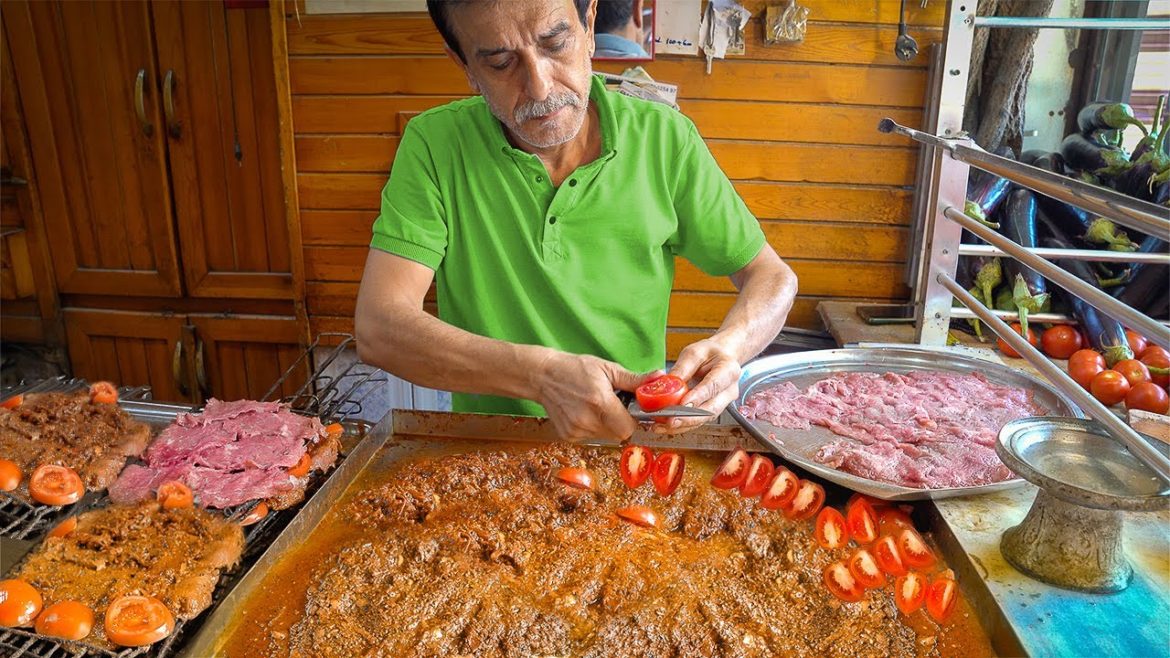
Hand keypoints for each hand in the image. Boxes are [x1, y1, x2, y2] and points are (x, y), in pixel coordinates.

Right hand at [532, 351, 658, 440]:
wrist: (543, 376)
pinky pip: (591, 437)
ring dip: (608, 425)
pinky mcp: (568, 436)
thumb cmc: (575, 369)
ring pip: (606, 437)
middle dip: (623, 422)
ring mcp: (576, 430)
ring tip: (598, 406)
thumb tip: (659, 378)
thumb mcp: (607, 369)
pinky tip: (585, 412)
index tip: (633, 410)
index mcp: (599, 402)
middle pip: (619, 435)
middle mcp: (586, 420)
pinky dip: (594, 427)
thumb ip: (634, 380)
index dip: (634, 420)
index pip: (629, 427)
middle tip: (615, 406)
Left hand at [653, 339, 740, 434]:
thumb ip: (683, 368)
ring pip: (704, 418)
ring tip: (662, 427)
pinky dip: (682, 425)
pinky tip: (665, 427)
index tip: (684, 404)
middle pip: (712, 409)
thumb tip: (668, 383)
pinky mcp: (712, 411)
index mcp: (728, 370)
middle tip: (671, 421)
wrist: (721, 359)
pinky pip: (698, 421)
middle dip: (690, 418)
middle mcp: (729, 390)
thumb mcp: (695, 352)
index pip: (713, 386)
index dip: (699, 396)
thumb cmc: (709, 354)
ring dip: (683, 425)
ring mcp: (723, 403)